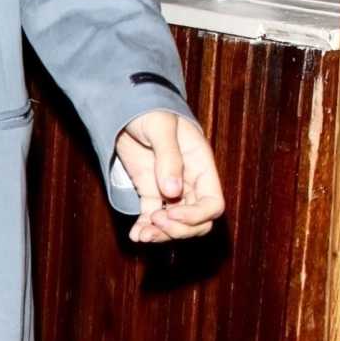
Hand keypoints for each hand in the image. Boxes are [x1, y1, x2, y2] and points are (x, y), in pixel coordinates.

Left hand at [115, 110, 224, 244]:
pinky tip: (135, 235)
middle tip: (155, 222)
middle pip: (198, 221)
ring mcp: (169, 189)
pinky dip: (145, 228)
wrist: (126, 105)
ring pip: (176, 224)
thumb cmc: (149, 110)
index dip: (197, 216)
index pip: (213, 204)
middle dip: (179, 229)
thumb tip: (172, 192)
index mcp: (201, 166)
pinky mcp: (149, 191)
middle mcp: (190, 182)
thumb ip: (169, 158)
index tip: (171, 213)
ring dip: (162, 235)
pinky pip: (152, 217)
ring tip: (142, 235)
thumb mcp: (160, 127)